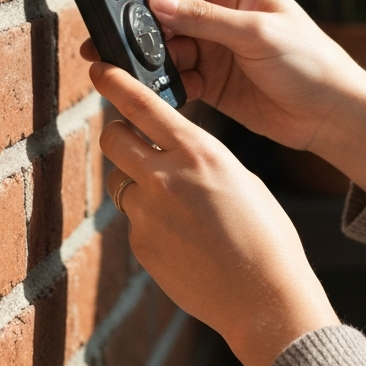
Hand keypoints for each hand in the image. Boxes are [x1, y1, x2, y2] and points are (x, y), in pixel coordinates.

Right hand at [82, 0, 365, 193]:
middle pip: (163, 14)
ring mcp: (215, 46)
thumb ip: (204, 19)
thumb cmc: (310, 63)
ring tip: (155, 77)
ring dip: (157, 63)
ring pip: (165, 48)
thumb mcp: (257, 34)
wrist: (331, 113)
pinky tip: (177, 94)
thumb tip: (155, 2)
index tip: (140, 20)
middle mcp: (221, 12)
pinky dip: (171, 86)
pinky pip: (177, 78)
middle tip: (125, 52)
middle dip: (146, 34)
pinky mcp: (212, 80)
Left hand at [92, 61, 338, 365]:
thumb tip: (175, 161)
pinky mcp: (141, 245)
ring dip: (140, 185)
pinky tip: (188, 241)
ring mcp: (147, 214)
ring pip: (122, 183)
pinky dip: (154, 223)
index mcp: (200, 152)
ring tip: (182, 209)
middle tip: (136, 142)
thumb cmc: (266, 235)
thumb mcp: (242, 179)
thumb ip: (201, 163)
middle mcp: (166, 178)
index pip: (144, 107)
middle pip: (114, 139)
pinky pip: (136, 221)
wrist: (264, 296)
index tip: (99, 68)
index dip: (116, 83)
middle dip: (121, 136)